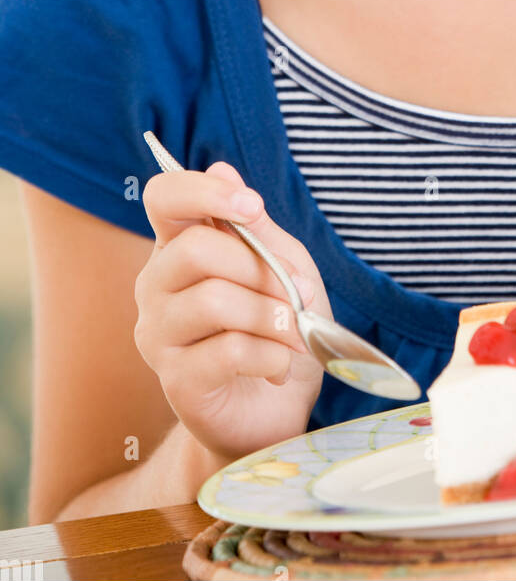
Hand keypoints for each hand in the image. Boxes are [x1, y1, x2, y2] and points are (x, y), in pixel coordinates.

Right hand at [137, 160, 331, 460]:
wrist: (276, 411)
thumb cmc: (277, 331)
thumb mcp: (286, 269)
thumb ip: (258, 228)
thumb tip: (224, 169)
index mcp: (180, 247)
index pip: (163, 198)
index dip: (204, 192)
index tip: (252, 207)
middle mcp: (156, 285)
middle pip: (195, 250)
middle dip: (259, 269)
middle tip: (294, 297)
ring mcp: (158, 334)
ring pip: (214, 301)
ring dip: (272, 317)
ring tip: (294, 335)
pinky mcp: (175, 380)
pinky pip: (228, 351)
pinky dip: (271, 356)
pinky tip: (280, 367)